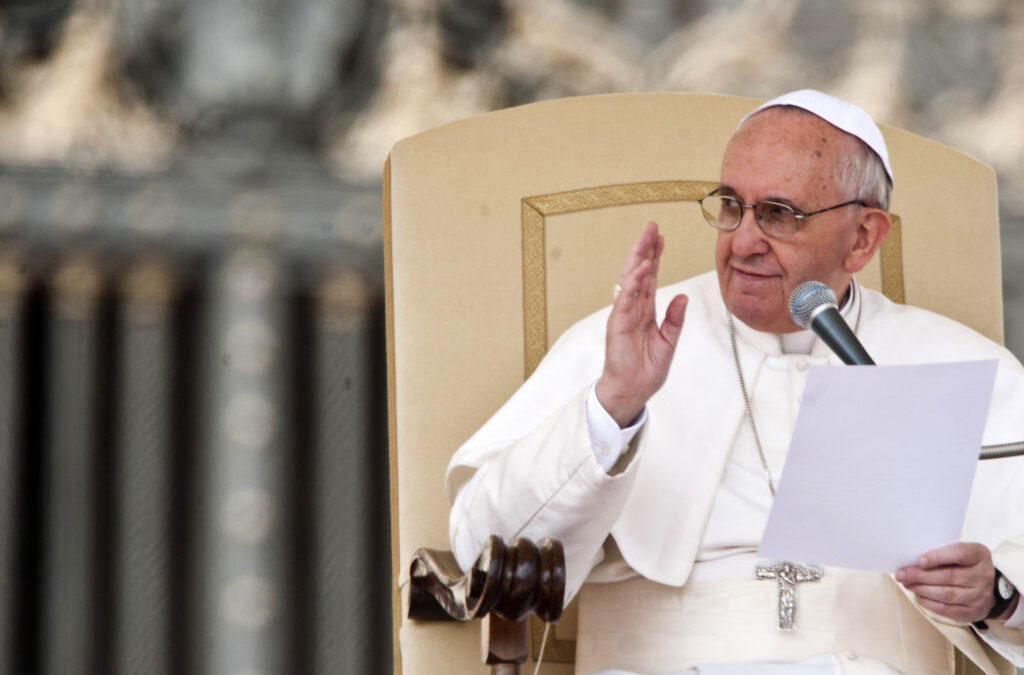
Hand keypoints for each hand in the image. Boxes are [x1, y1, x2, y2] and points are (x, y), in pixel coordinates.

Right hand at [595, 222, 687, 426]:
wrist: (632, 392)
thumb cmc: (646, 370)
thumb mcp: (669, 342)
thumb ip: (675, 319)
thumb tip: (683, 297)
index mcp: (645, 311)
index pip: (650, 277)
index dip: (655, 257)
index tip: (661, 237)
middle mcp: (634, 308)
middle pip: (639, 272)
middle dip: (645, 248)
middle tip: (652, 226)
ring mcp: (624, 314)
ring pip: (631, 279)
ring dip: (639, 257)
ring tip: (647, 238)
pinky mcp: (618, 324)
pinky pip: (627, 298)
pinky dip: (634, 282)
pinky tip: (642, 266)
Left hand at [896, 542, 1000, 622]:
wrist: (988, 587)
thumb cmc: (965, 565)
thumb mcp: (958, 553)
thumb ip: (940, 553)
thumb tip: (911, 561)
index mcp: (979, 555)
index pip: (960, 553)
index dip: (938, 557)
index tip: (919, 560)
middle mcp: (983, 576)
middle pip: (948, 576)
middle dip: (920, 575)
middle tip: (901, 574)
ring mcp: (979, 596)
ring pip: (946, 594)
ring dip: (922, 589)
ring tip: (907, 584)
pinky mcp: (972, 611)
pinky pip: (947, 609)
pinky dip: (928, 602)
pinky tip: (918, 595)